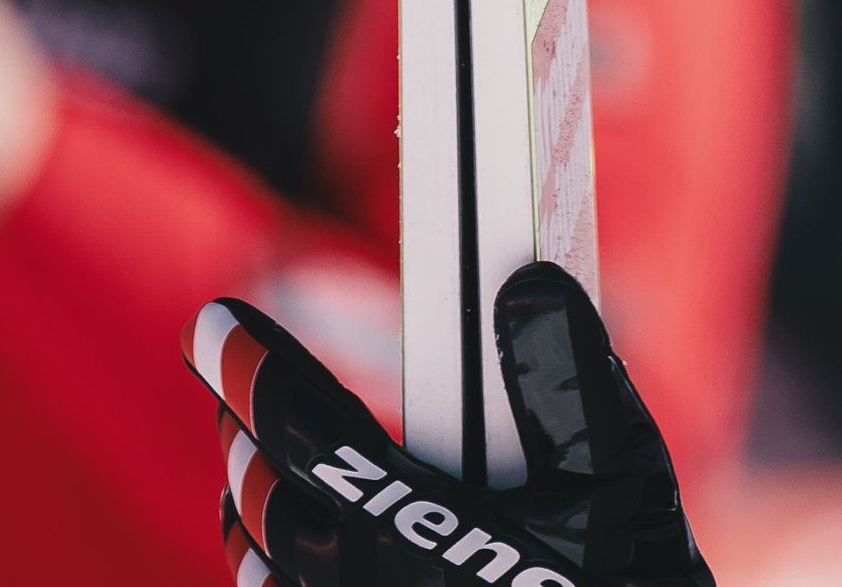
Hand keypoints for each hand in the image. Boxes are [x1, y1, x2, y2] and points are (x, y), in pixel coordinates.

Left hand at [198, 262, 712, 586]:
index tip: (212, 322)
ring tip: (238, 437)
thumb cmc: (629, 578)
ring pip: (264, 560)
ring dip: (245, 491)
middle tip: (227, 363)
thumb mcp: (621, 476)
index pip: (312, 436)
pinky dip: (264, 565)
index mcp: (421, 536)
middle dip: (243, 421)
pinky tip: (270, 543)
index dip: (254, 371)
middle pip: (267, 494)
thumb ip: (568, 380)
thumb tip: (527, 285)